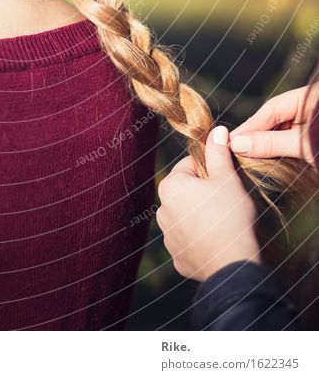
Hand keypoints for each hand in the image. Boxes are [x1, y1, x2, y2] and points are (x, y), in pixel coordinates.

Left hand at [156, 126, 260, 280]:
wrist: (233, 265)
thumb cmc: (230, 215)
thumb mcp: (227, 178)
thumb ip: (218, 153)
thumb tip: (216, 130)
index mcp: (170, 187)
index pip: (189, 165)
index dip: (210, 169)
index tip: (226, 178)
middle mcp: (162, 211)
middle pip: (187, 192)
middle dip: (204, 193)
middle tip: (227, 201)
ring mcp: (168, 238)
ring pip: (187, 217)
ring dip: (201, 217)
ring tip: (224, 223)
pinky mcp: (178, 259)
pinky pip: (190, 242)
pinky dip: (201, 240)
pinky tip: (218, 242)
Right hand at [230, 85, 317, 163]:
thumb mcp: (304, 144)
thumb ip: (272, 143)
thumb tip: (237, 144)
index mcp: (308, 98)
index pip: (271, 109)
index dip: (250, 125)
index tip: (231, 140)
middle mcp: (308, 108)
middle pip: (274, 120)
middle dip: (255, 136)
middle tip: (233, 150)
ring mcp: (310, 124)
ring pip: (281, 133)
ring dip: (265, 145)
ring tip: (245, 157)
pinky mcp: (312, 141)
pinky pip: (291, 143)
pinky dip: (278, 151)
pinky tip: (264, 161)